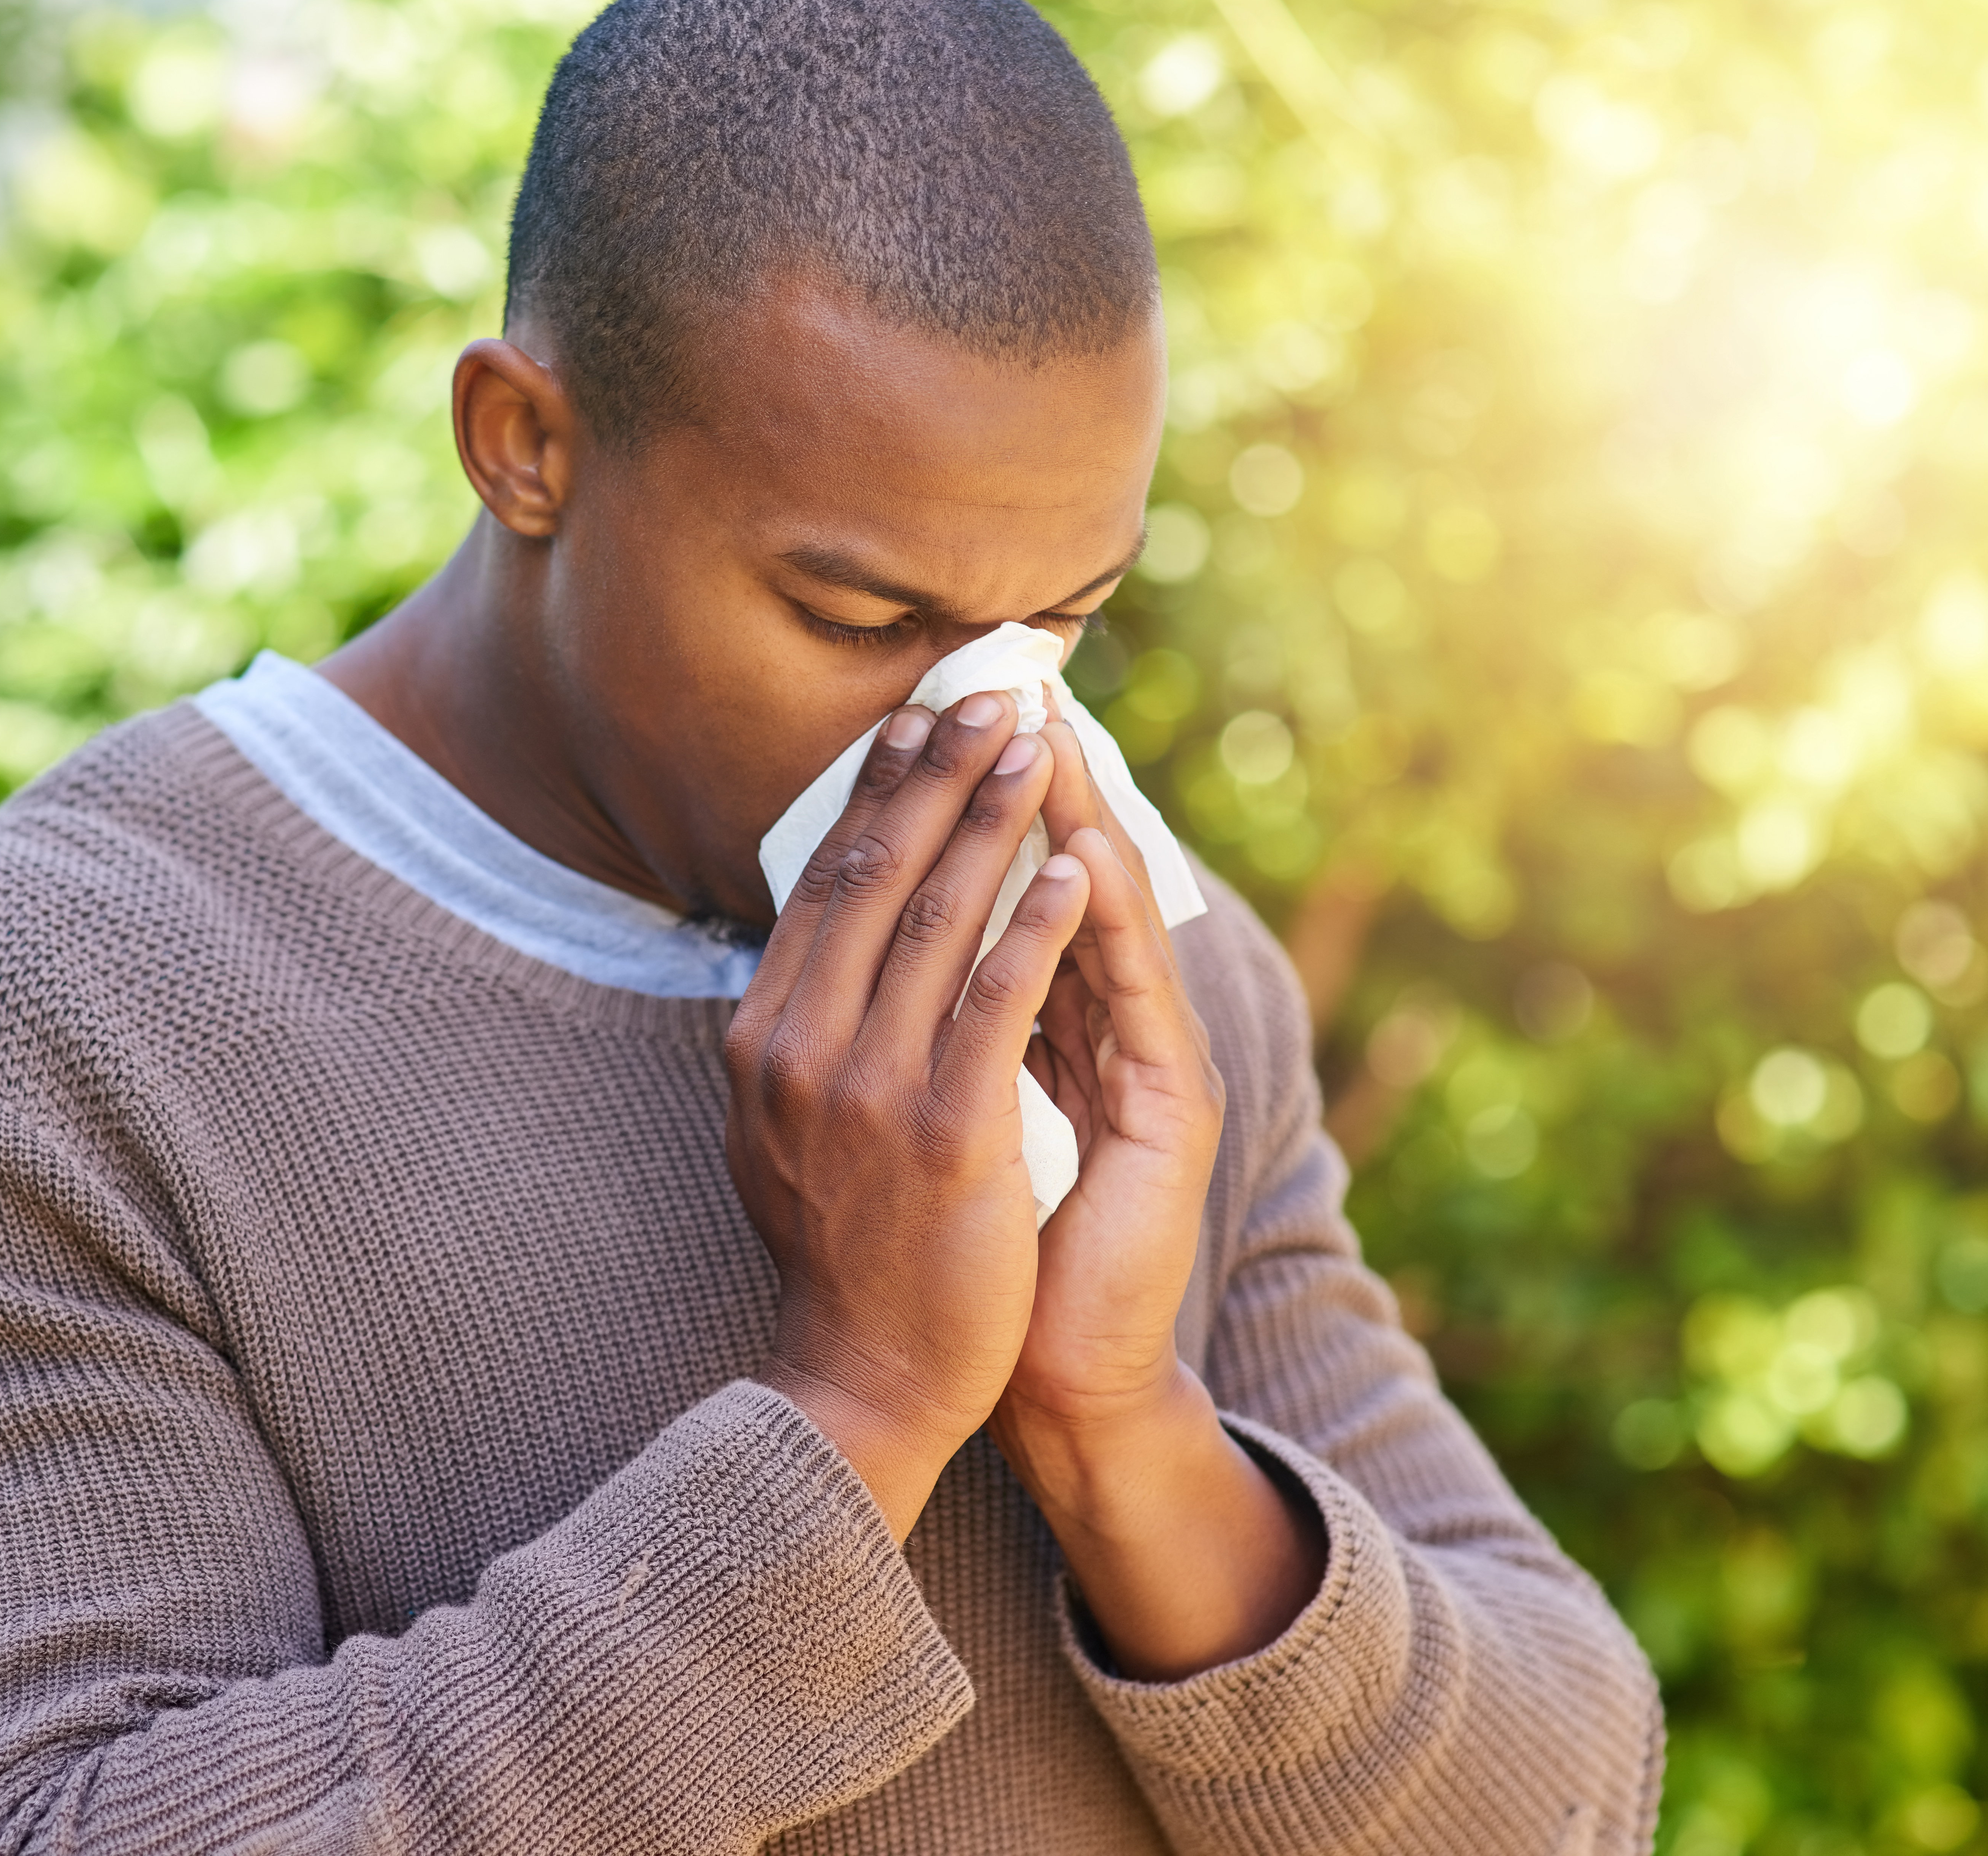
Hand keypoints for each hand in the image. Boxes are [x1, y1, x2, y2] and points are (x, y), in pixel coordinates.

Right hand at [725, 692, 1090, 1539]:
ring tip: (1039, 749)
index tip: (915, 723)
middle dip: (937, 776)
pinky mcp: (946, 1129)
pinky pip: (999, 1001)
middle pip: (875, 875)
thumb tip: (813, 950)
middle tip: (988, 697)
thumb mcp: (786, 1125)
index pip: (823, 885)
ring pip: (938, 918)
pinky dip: (1041, 926)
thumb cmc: (843, 1248)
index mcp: (763, 1039)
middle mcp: (800, 1046)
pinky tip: (1077, 869)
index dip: (875, 793)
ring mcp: (868, 1085)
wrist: (864, 1375)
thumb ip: (801, 1035)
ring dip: (995, 821)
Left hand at [1000, 718, 1227, 1452]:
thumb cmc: (986, 1251)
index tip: (933, 725)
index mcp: (1051, 1033)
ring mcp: (1151, 1066)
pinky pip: (1133, 994)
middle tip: (996, 688)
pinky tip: (1088, 854)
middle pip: (1068, 882)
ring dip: (1075, 819)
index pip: (1012, 896)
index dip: (973, 813)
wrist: (1051, 1370)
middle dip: (1024, 786)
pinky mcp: (1175, 1109)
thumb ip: (946, 1035)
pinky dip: (1104, 921)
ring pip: (1109, 917)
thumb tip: (883, 955)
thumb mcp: (949, 1120)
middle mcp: (1109, 1034)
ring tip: (1045, 732)